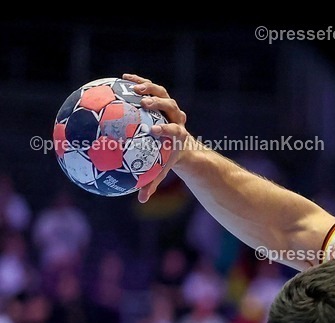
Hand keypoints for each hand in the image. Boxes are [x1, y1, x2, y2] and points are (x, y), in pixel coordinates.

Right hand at [121, 73, 194, 202]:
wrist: (179, 144)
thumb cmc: (167, 158)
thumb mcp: (161, 169)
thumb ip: (152, 183)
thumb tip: (141, 200)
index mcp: (178, 135)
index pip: (174, 130)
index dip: (166, 129)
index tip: (153, 130)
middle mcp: (177, 118)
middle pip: (171, 106)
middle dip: (159, 104)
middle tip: (144, 103)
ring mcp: (170, 107)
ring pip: (162, 93)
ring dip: (148, 88)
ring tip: (132, 87)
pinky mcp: (162, 99)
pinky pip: (151, 87)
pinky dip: (139, 82)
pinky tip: (122, 78)